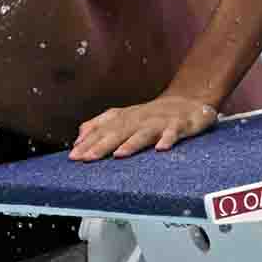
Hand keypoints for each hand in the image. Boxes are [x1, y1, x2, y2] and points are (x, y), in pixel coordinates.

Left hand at [69, 94, 218, 160]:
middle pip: (118, 132)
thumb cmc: (152, 115)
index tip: (73, 155)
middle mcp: (139, 119)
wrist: (188, 103)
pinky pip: (173, 133)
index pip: (102, 130)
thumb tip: (78, 137)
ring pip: (143, 133)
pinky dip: (168, 139)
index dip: (87, 142)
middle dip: (101, 145)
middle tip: (86, 158)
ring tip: (118, 154)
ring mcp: (159, 122)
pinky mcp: (179, 125)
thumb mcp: (124, 117)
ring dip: (131, 143)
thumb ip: (100, 124)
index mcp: (125, 118)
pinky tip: (161, 149)